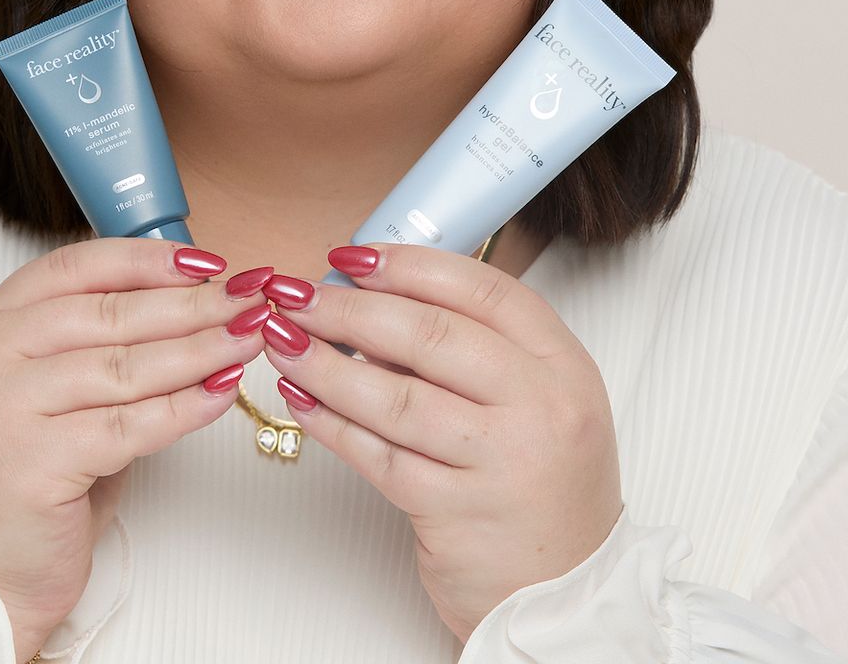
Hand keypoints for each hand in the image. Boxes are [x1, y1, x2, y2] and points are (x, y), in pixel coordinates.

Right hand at [0, 237, 272, 659]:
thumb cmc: (25, 479)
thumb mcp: (49, 392)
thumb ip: (97, 345)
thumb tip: (190, 302)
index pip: (73, 268)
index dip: (147, 261)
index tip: (208, 263)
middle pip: (108, 313)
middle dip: (191, 304)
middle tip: (250, 297)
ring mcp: (3, 410)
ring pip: (124, 366)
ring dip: (200, 349)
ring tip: (250, 338)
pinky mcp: (33, 463)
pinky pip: (129, 425)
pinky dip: (185, 406)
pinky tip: (223, 391)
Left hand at [259, 243, 624, 642]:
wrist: (564, 591)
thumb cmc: (540, 486)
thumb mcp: (538, 403)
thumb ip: (477, 352)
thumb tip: (374, 300)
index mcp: (565, 367)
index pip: (484, 291)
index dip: (410, 266)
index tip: (352, 256)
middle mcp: (541, 409)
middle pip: (432, 337)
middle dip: (352, 309)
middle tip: (297, 295)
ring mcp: (500, 463)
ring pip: (396, 398)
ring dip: (326, 364)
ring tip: (282, 340)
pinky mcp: (456, 513)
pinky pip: (378, 456)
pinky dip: (331, 423)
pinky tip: (300, 399)